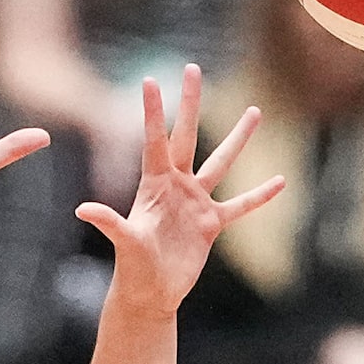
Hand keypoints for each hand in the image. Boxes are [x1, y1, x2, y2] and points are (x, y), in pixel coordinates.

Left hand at [78, 67, 284, 316]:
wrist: (149, 294)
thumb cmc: (132, 268)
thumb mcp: (125, 242)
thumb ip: (110, 222)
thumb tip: (83, 208)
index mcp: (154, 184)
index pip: (155, 140)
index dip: (153, 111)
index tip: (150, 79)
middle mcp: (176, 185)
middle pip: (188, 136)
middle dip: (192, 103)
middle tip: (193, 69)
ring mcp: (196, 202)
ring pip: (221, 162)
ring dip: (238, 139)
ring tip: (255, 111)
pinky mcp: (212, 224)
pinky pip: (241, 205)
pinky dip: (260, 196)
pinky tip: (280, 181)